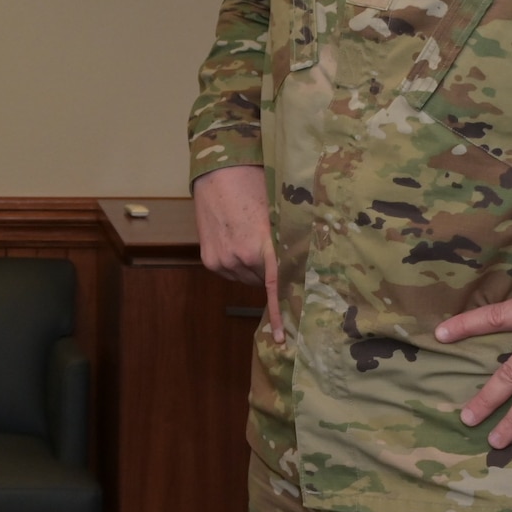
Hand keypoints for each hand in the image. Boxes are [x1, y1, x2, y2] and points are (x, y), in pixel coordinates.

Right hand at [193, 165, 282, 341]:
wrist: (217, 174)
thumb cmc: (253, 186)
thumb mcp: (276, 213)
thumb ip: (286, 241)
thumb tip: (302, 264)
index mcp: (262, 247)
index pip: (275, 288)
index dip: (279, 313)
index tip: (281, 338)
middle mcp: (240, 259)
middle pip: (262, 281)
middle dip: (269, 270)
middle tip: (271, 248)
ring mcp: (222, 261)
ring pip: (245, 277)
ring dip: (252, 267)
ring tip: (250, 238)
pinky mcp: (209, 259)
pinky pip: (230, 271)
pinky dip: (237, 263)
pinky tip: (236, 240)